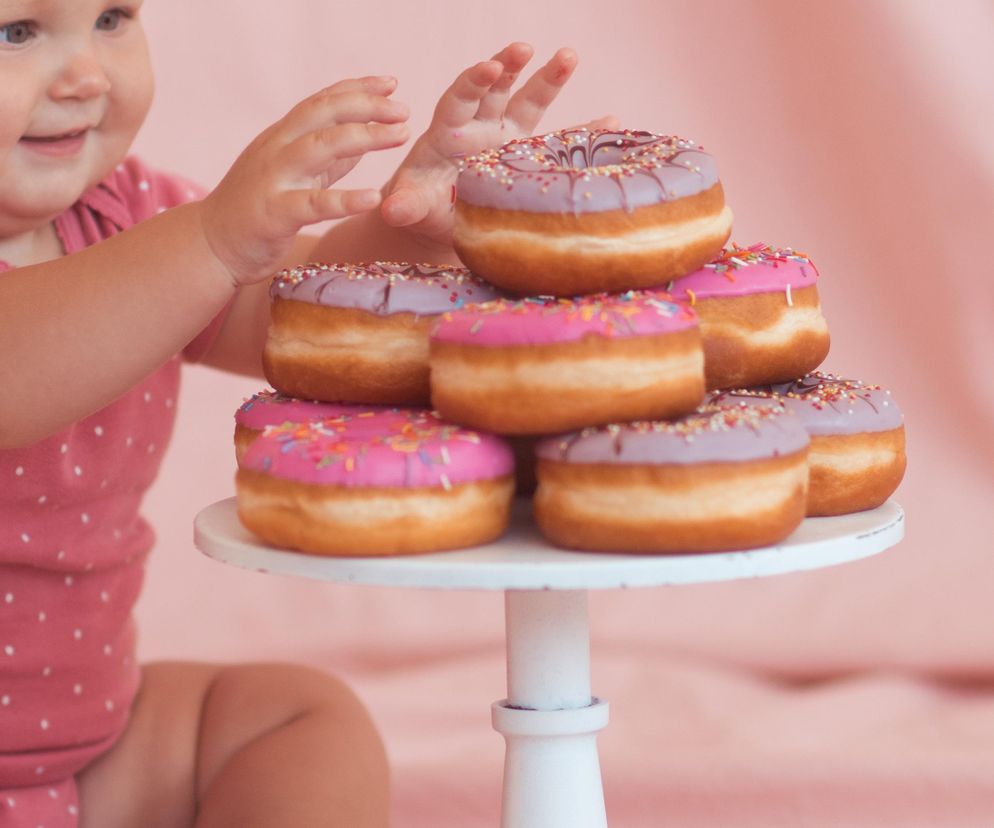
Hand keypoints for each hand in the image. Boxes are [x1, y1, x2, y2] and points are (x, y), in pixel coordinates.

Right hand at [200, 76, 409, 286]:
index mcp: (282, 137)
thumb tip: (363, 138)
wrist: (211, 246)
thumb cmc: (257, 211)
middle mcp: (277, 149)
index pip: (322, 102)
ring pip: (321, 146)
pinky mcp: (274, 213)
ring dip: (365, 136)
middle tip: (403, 109)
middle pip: (323, 113)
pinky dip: (345, 199)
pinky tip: (373, 198)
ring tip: (400, 134)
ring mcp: (274, 179)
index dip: (357, 88)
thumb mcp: (295, 175)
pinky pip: (314, 203)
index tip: (392, 83)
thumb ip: (328, 158)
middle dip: (366, 104)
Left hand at [379, 43, 615, 252]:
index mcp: (449, 132)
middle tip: (525, 48)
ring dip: (548, 79)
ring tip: (568, 55)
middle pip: (496, 90)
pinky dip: (584, 134)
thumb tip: (391, 210)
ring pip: (528, 104)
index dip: (474, 82)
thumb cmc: (420, 206)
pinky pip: (558, 143)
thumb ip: (406, 205)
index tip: (488, 68)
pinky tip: (613, 123)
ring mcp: (506, 140)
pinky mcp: (526, 158)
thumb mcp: (412, 206)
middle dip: (510, 67)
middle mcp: (480, 127)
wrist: (437, 217)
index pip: (460, 98)